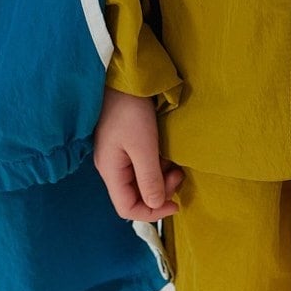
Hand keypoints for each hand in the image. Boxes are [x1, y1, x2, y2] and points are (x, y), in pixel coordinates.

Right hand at [94, 88, 183, 221]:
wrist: (122, 78)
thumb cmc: (130, 111)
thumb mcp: (144, 148)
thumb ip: (149, 179)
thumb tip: (155, 204)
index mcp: (111, 172)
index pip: (127, 208)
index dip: (152, 212)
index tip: (176, 204)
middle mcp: (111, 167)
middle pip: (135, 195)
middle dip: (160, 191)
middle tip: (178, 175)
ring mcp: (117, 156)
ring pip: (140, 180)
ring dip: (160, 177)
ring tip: (175, 163)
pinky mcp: (125, 144)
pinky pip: (142, 165)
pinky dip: (156, 165)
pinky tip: (166, 154)